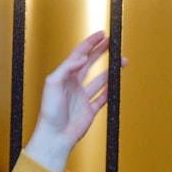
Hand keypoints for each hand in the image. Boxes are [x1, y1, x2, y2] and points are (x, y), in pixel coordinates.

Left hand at [24, 30, 120, 171]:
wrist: (55, 136)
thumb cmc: (49, 112)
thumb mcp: (52, 84)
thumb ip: (66, 68)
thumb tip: (81, 58)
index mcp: (64, 77)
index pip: (79, 55)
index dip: (90, 44)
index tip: (101, 35)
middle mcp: (74, 85)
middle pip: (90, 63)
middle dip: (101, 52)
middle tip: (112, 43)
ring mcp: (83, 97)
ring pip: (100, 79)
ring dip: (111, 70)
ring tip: (122, 61)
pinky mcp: (90, 110)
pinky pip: (103, 97)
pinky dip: (111, 90)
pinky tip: (117, 83)